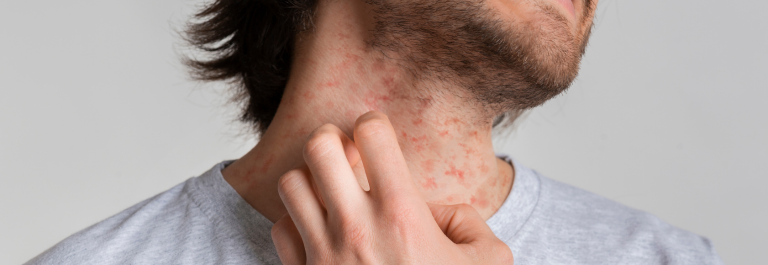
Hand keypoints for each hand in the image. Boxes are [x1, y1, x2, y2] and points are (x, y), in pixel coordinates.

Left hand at [270, 111, 513, 263]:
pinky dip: (295, 223)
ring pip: (291, 184)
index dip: (375, 125)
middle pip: (319, 147)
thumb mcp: (487, 261)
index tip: (378, 136)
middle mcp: (356, 229)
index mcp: (402, 216)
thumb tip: (433, 208)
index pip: (372, 135)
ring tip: (331, 192)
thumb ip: (466, 222)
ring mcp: (323, 255)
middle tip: (346, 153)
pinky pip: (280, 229)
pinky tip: (319, 231)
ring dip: (310, 180)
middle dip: (332, 140)